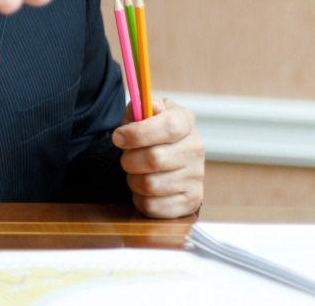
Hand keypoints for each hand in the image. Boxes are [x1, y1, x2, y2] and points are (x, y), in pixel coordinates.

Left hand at [112, 97, 204, 217]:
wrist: (165, 157)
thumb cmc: (149, 133)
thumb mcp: (143, 113)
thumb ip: (140, 107)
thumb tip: (148, 108)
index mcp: (185, 121)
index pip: (169, 127)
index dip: (138, 133)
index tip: (117, 137)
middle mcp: (196, 149)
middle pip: (155, 159)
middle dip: (129, 159)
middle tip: (126, 157)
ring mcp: (196, 177)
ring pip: (150, 185)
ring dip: (133, 180)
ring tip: (136, 172)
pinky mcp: (191, 201)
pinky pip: (153, 206)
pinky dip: (139, 199)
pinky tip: (143, 189)